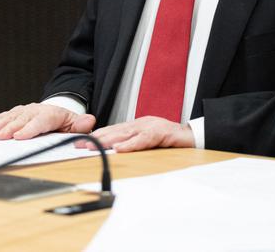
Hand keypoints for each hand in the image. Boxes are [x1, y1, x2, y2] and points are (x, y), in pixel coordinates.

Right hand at [0, 103, 95, 139]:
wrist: (56, 113)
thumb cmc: (65, 123)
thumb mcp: (76, 124)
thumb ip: (81, 125)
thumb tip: (89, 121)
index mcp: (50, 114)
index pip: (39, 121)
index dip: (29, 129)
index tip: (19, 136)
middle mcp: (35, 110)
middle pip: (21, 119)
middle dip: (9, 128)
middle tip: (0, 137)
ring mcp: (23, 111)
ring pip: (9, 117)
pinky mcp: (15, 113)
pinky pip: (2, 117)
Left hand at [76, 116, 194, 152]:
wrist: (194, 136)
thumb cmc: (171, 140)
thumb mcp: (149, 141)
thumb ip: (134, 143)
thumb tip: (116, 151)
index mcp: (137, 125)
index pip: (113, 129)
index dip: (97, 135)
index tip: (81, 141)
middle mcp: (141, 123)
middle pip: (115, 130)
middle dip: (96, 137)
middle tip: (80, 144)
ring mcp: (151, 126)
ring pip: (126, 133)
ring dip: (108, 140)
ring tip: (93, 145)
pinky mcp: (162, 133)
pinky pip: (144, 140)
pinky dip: (131, 144)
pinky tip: (119, 148)